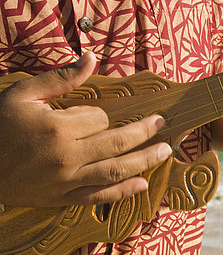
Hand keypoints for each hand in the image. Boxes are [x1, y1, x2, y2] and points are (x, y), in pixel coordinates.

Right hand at [0, 52, 171, 206]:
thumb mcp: (24, 94)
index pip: (99, 118)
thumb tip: (91, 56)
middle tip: (161, 123)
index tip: (90, 115)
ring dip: (145, 160)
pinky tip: (143, 184)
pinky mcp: (63, 198)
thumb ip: (61, 77)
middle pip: (118, 142)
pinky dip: (123, 192)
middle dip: (144, 132)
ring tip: (166, 150)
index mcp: (58, 128)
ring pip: (116, 170)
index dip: (99, 114)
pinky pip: (99, 196)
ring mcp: (67, 181)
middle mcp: (67, 156)